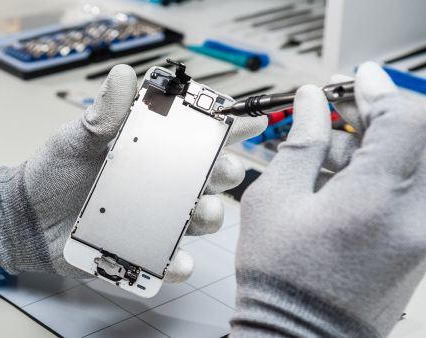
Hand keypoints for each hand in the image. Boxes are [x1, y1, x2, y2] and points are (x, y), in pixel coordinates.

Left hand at [0, 65, 266, 280]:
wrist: (27, 216)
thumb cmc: (54, 171)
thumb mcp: (77, 137)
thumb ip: (103, 113)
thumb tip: (123, 74)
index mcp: (151, 151)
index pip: (197, 135)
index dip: (228, 127)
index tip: (251, 120)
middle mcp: (161, 184)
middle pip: (211, 177)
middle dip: (227, 172)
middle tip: (223, 170)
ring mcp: (155, 218)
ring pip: (201, 219)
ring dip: (210, 216)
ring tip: (199, 212)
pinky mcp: (142, 250)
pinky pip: (171, 261)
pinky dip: (179, 264)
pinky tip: (177, 260)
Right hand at [231, 62, 425, 336]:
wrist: (300, 335)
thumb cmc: (281, 279)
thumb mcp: (275, 200)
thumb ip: (301, 143)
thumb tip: (311, 104)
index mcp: (375, 200)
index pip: (401, 119)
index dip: (377, 91)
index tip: (356, 79)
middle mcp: (415, 217)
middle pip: (420, 136)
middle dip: (380, 115)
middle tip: (340, 114)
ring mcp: (424, 234)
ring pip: (417, 163)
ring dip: (377, 146)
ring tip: (325, 159)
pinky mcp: (421, 245)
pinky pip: (414, 190)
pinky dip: (384, 173)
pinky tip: (341, 183)